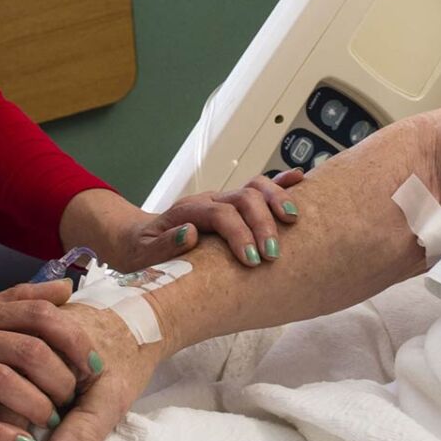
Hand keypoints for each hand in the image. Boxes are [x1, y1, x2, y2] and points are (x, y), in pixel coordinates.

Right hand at [0, 299, 164, 440]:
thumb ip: (15, 301)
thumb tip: (66, 288)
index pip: (39, 314)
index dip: (74, 340)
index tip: (94, 364)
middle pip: (28, 349)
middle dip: (61, 378)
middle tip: (75, 399)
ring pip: (1, 382)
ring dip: (35, 406)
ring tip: (52, 423)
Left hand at [101, 169, 308, 271]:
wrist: (139, 242)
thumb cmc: (143, 254)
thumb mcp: (144, 255)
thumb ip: (166, 245)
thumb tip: (191, 234)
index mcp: (187, 211)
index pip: (219, 214)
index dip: (238, 234)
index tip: (252, 261)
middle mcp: (208, 200)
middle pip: (243, 197)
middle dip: (262, 223)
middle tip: (273, 254)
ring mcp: (223, 199)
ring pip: (255, 187)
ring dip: (278, 200)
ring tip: (294, 219)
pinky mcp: (233, 205)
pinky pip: (259, 188)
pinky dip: (280, 184)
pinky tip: (300, 179)